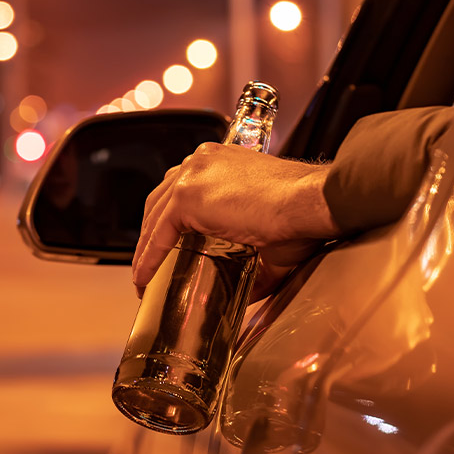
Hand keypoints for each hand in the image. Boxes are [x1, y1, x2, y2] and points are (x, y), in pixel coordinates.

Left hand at [131, 142, 338, 299]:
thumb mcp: (263, 231)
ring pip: (155, 216)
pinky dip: (148, 257)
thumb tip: (246, 292)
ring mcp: (192, 175)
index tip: (165, 244)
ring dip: (145, 247)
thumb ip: (249, 257)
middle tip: (151, 262)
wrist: (308, 201)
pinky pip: (158, 234)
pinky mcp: (187, 196)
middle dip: (151, 232)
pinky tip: (144, 278)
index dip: (168, 219)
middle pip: (160, 199)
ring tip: (144, 276)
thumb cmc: (299, 213)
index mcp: (218, 161)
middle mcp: (200, 161)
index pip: (180, 188)